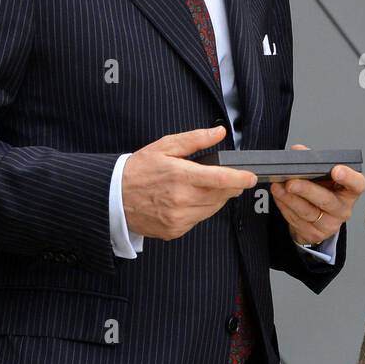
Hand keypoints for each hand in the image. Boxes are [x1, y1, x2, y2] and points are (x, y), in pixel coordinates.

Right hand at [121, 126, 256, 239]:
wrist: (113, 196)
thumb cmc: (138, 170)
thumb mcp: (165, 147)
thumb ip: (195, 139)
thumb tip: (219, 132)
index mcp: (180, 176)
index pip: (220, 179)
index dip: (240, 178)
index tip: (251, 177)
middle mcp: (181, 200)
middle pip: (220, 196)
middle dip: (228, 187)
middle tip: (225, 178)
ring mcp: (178, 218)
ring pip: (212, 210)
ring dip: (215, 199)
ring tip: (202, 187)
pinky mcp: (174, 230)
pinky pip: (198, 220)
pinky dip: (199, 210)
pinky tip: (188, 200)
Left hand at [270, 143, 364, 245]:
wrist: (319, 216)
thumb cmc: (323, 190)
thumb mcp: (323, 175)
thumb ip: (313, 161)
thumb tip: (298, 151)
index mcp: (350, 191)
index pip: (357, 184)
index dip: (348, 177)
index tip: (336, 170)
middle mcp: (343, 209)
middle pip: (327, 200)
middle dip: (307, 190)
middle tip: (291, 182)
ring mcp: (330, 224)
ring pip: (308, 212)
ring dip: (290, 199)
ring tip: (278, 187)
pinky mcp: (314, 233)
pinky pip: (297, 220)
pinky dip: (285, 207)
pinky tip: (279, 196)